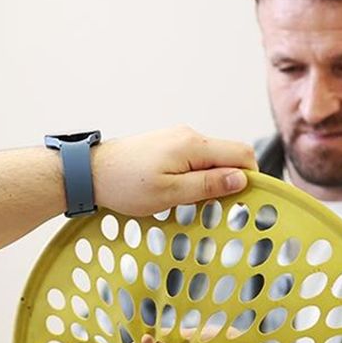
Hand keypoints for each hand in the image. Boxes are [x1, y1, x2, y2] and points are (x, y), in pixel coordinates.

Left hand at [92, 126, 257, 215]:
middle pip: (229, 154)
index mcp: (193, 145)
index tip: (246, 201)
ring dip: (213, 179)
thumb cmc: (125, 185)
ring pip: (213, 157)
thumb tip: (240, 180)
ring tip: (195, 202)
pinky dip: (198, 174)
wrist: (90, 172)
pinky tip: (182, 192)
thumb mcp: (170, 193)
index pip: (242, 154)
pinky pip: (196, 158)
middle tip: (219, 207)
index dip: (251, 178)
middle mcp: (189, 135)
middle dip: (231, 180)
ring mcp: (178, 137)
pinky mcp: (168, 144)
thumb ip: (207, 185)